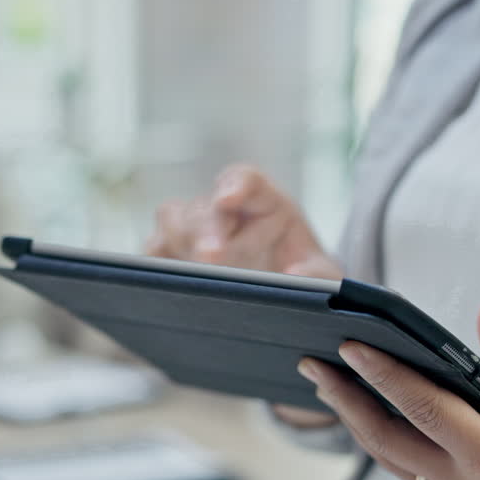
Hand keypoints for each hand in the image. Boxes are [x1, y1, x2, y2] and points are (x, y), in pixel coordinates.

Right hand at [145, 164, 340, 277]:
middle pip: (206, 205)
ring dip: (180, 243)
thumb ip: (318, 275)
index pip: (247, 180)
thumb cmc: (307, 280)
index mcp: (267, 204)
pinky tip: (169, 282)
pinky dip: (156, 263)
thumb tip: (295, 276)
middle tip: (210, 256)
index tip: (229, 198)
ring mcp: (197, 230)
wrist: (290, 299)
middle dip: (205, 229)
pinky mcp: (174, 254)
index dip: (236, 185)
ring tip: (195, 275)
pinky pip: (154, 250)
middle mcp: (227, 210)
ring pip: (173, 218)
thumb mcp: (325, 278)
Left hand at [298, 298, 479, 479]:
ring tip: (325, 384)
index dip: (379, 372)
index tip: (345, 344)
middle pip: (385, 439)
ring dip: (355, 421)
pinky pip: (406, 465)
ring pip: (389, 457)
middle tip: (309, 364)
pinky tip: (366, 412)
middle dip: (344, 400)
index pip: (418, 406)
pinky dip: (379, 438)